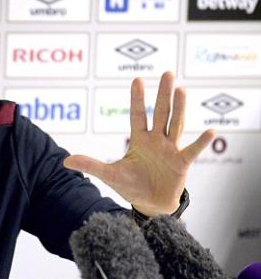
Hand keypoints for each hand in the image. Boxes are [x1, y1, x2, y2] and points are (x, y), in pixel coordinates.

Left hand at [64, 72, 214, 215]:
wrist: (150, 205)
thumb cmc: (131, 186)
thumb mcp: (109, 174)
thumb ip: (91, 165)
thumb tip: (66, 161)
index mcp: (139, 139)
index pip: (137, 114)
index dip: (136, 98)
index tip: (137, 79)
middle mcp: (156, 140)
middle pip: (160, 112)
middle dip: (162, 94)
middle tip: (167, 73)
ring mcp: (170, 150)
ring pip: (176, 124)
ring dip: (179, 108)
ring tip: (181, 89)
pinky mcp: (181, 164)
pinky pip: (192, 151)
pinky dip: (201, 142)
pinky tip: (212, 130)